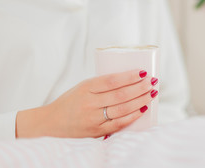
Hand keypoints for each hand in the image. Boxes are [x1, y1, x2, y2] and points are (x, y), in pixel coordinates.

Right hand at [16, 69, 158, 137]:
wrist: (51, 124)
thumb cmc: (71, 101)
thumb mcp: (82, 87)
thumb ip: (102, 85)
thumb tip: (130, 80)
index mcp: (85, 88)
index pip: (112, 81)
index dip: (129, 76)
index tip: (143, 72)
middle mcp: (89, 103)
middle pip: (120, 95)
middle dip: (140, 88)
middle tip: (153, 82)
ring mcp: (93, 119)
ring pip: (122, 109)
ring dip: (140, 100)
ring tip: (152, 93)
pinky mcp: (96, 131)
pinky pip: (118, 124)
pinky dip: (133, 116)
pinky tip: (143, 109)